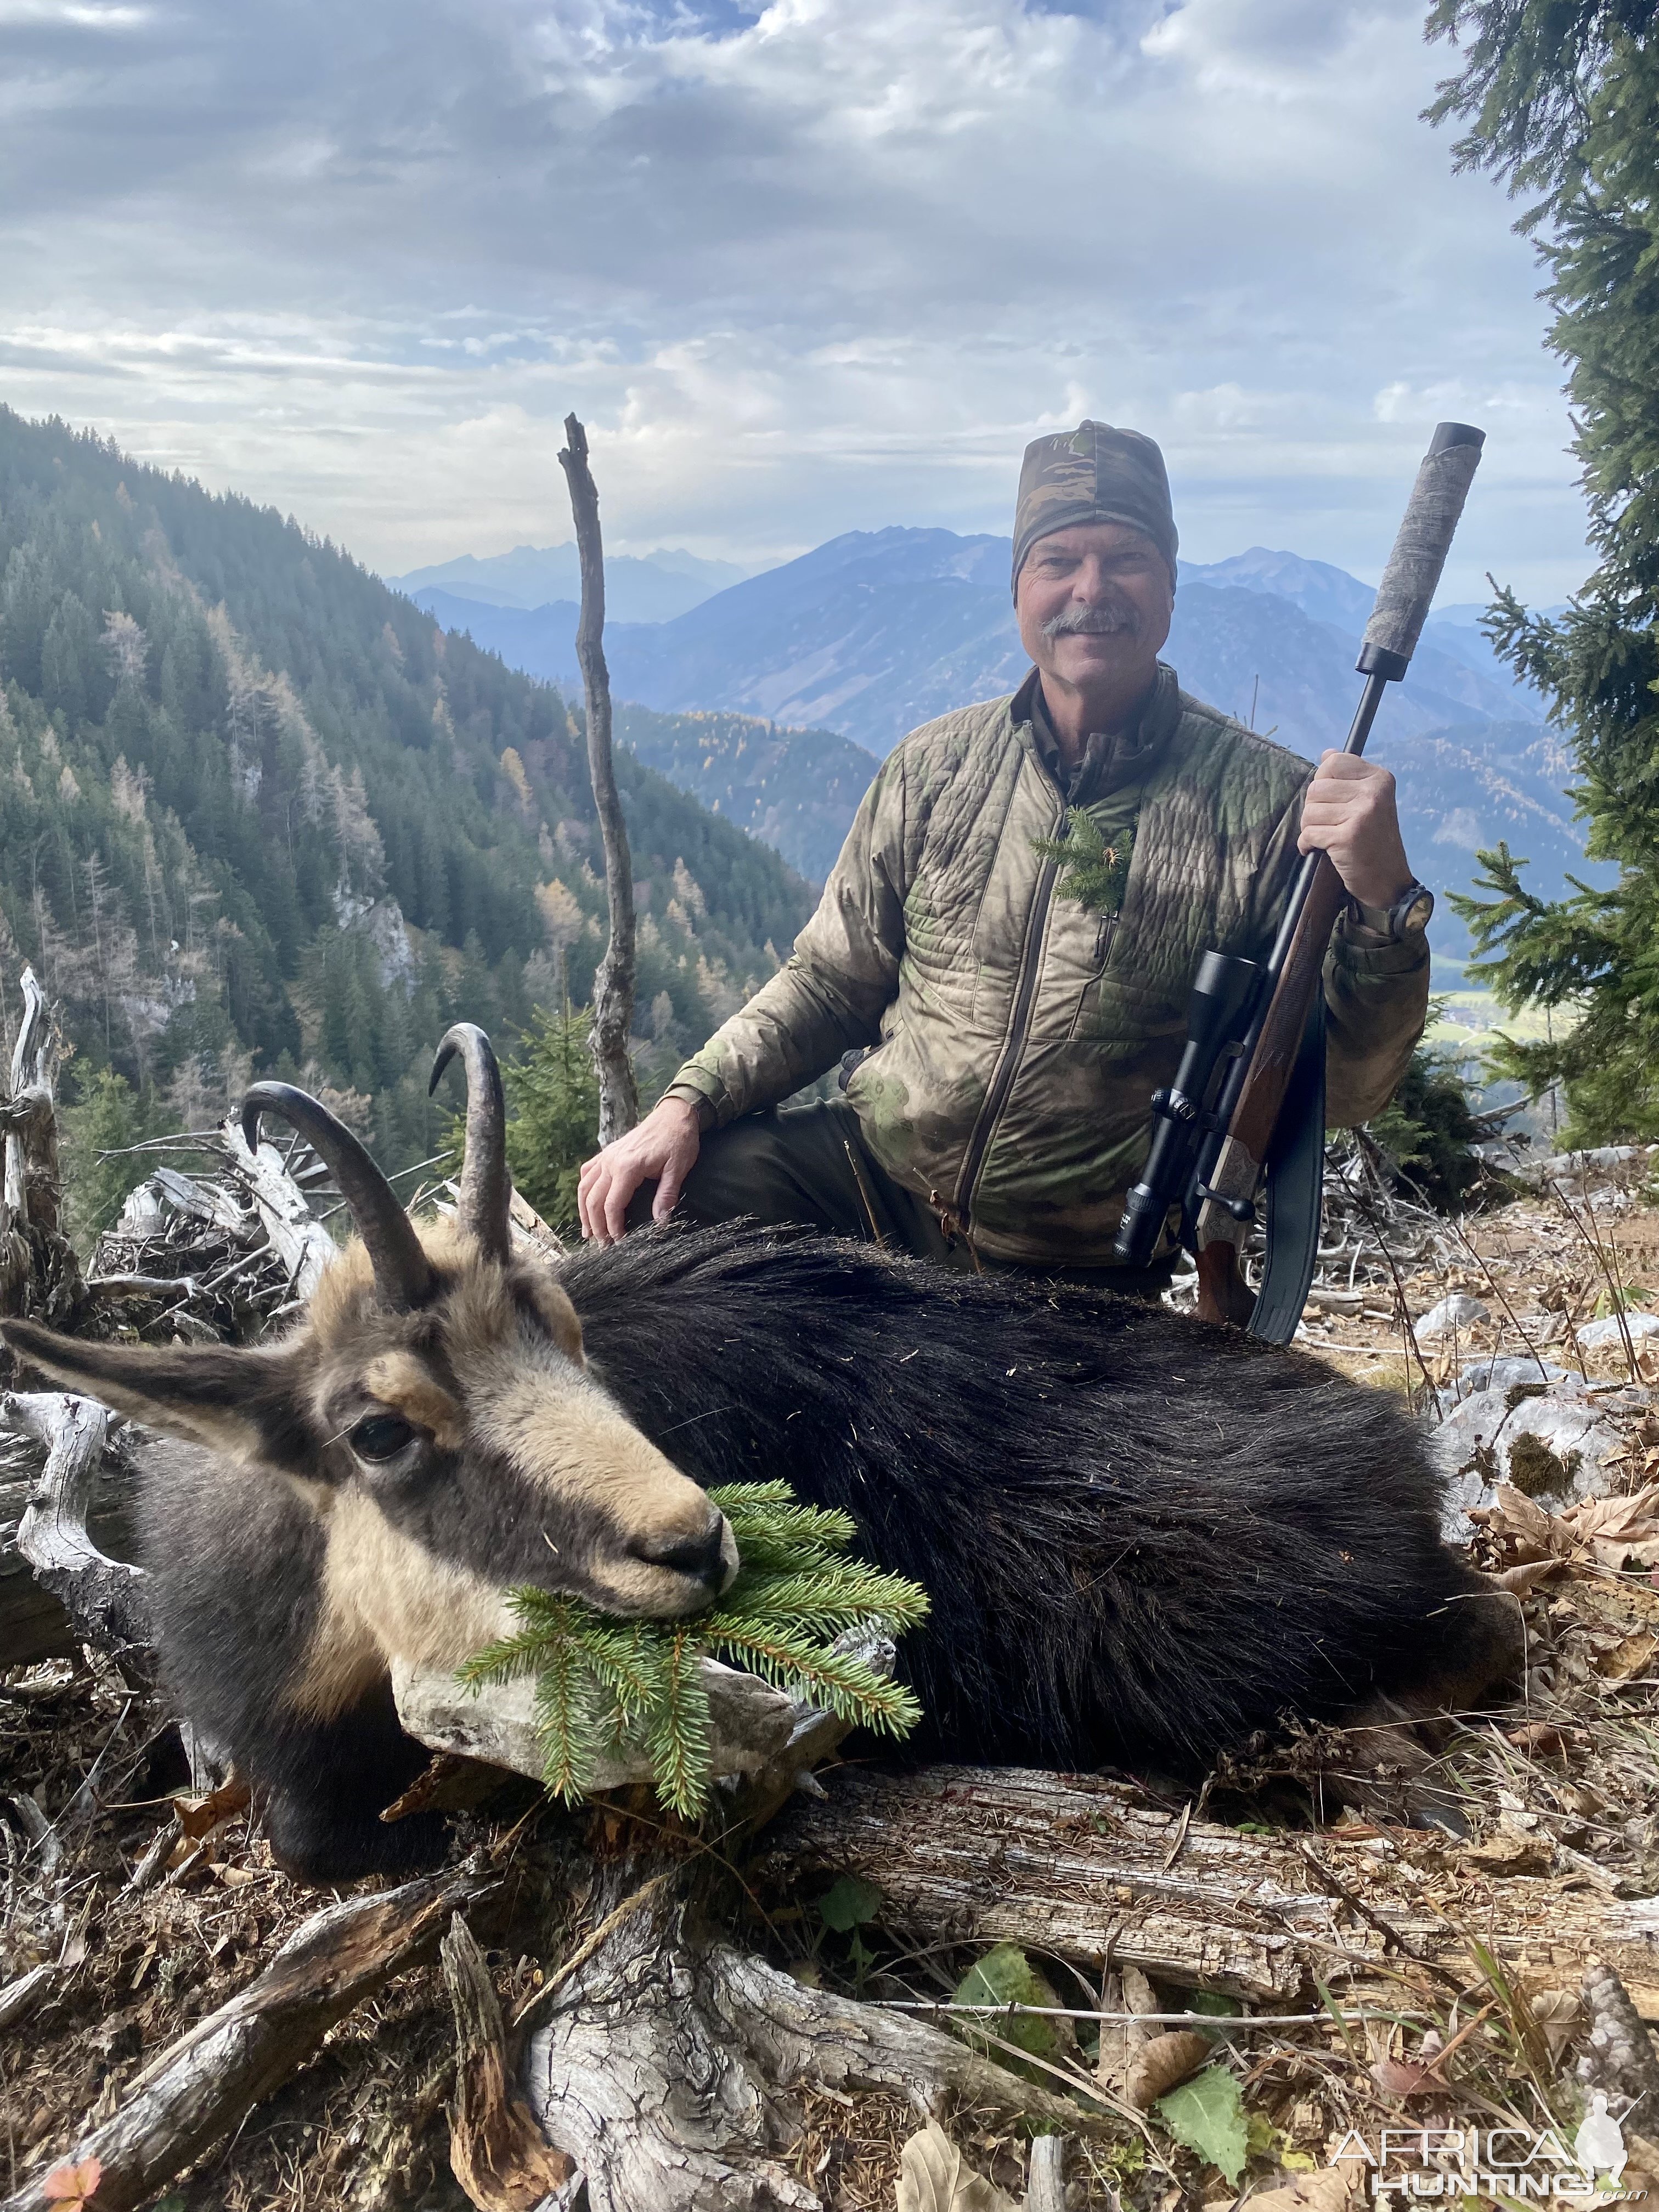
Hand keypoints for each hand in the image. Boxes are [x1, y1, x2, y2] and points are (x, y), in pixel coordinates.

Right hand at [576, 1096, 702, 1244]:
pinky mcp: (607, 1153)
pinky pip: (587, 1173)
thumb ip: (666, 1195)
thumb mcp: (678, 1168)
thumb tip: (660, 1223)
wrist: (674, 1115)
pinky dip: (584, 1190)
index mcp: (627, 1167)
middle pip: (593, 1200)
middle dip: (596, 1226)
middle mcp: (611, 1162)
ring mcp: (606, 1156)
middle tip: (603, 1245)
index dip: (613, 1228)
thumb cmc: (678, 1141)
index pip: (612, 1205)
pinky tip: (587, 1203)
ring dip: (584, 1212)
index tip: (619, 1243)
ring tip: (588, 1232)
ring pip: (585, 1188)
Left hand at [1297, 752, 1412, 908]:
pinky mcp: (1348, 837)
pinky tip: (1316, 850)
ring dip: (1309, 827)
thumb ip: (1349, 777)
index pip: (1333, 762)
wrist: (1388, 880)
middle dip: (1314, 809)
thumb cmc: (1374, 840)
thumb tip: (1326, 753)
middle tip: (1327, 824)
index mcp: (1379, 778)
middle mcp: (1373, 792)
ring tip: (1324, 837)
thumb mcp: (1370, 802)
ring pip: (1309, 811)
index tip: (1331, 801)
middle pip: (1316, 787)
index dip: (1323, 782)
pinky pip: (1309, 833)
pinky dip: (1306, 844)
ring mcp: (1362, 814)